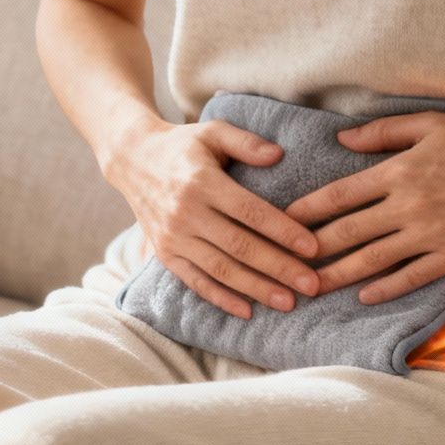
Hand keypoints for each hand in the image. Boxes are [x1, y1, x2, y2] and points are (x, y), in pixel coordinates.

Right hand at [104, 120, 320, 318]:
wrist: (131, 160)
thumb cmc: (181, 146)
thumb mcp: (212, 132)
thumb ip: (245, 142)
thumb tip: (278, 155)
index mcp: (202, 182)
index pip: (250, 212)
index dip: (283, 231)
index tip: (313, 247)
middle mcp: (185, 212)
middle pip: (240, 246)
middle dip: (279, 268)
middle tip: (312, 284)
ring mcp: (173, 236)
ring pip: (220, 269)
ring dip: (256, 289)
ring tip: (288, 303)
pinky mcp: (164, 253)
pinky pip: (195, 281)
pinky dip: (221, 299)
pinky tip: (247, 312)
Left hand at [286, 113, 444, 303]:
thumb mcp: (430, 125)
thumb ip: (382, 133)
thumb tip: (340, 140)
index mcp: (398, 172)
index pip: (339, 195)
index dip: (306, 211)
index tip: (282, 223)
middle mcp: (407, 205)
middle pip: (347, 232)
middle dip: (311, 250)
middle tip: (283, 264)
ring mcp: (430, 233)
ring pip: (372, 259)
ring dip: (338, 275)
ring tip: (312, 287)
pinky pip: (411, 275)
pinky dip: (385, 287)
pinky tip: (364, 296)